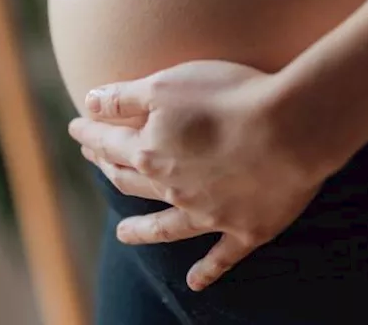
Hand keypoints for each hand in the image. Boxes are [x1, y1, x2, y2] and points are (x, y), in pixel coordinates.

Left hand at [67, 60, 331, 290]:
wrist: (290, 129)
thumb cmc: (228, 97)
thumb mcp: (165, 84)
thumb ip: (123, 98)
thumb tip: (87, 104)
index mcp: (150, 152)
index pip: (108, 143)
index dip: (89, 134)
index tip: (76, 127)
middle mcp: (172, 189)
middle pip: (131, 181)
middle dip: (109, 169)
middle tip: (97, 162)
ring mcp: (208, 215)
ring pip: (165, 227)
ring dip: (142, 230)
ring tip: (124, 234)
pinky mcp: (245, 230)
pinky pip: (221, 257)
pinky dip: (207, 271)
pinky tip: (194, 283)